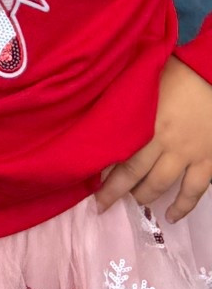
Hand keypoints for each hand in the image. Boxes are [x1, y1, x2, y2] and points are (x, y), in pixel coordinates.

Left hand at [97, 56, 211, 221]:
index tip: (88, 178)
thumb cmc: (176, 72)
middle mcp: (165, 142)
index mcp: (146, 121)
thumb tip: (98, 106)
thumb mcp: (144, 80)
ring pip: (161, 184)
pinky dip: (183, 206)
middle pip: (135, 173)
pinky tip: (170, 216)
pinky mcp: (207, 160)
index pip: (119, 152)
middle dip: (115, 191)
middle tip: (101, 204)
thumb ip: (126, 98)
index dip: (103, 167)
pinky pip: (195, 190)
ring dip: (144, 196)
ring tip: (132, 201)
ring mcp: (188, 154)